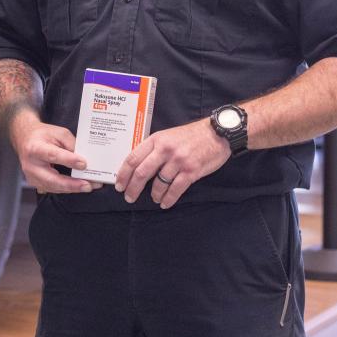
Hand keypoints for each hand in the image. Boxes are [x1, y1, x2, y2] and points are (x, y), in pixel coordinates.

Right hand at [10, 112, 100, 193]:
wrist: (25, 139)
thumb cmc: (42, 135)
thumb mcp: (58, 132)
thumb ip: (71, 144)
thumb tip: (83, 158)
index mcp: (35, 148)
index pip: (52, 155)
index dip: (68, 160)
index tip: (83, 164)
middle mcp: (31, 165)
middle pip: (51, 179)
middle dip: (71, 184)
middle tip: (88, 185)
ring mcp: (31, 176)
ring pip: (54, 187)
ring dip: (72, 188)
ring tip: (88, 186)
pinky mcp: (36, 183)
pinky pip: (53, 188)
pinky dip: (67, 188)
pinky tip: (78, 186)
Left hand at [115, 118, 230, 208]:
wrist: (217, 133)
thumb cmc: (191, 135)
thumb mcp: (168, 135)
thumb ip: (153, 148)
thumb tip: (137, 165)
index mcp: (156, 139)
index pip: (133, 158)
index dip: (123, 173)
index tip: (119, 184)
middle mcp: (165, 149)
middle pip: (142, 172)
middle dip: (133, 187)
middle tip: (129, 197)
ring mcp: (179, 160)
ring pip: (159, 183)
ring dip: (154, 194)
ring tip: (154, 198)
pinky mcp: (192, 171)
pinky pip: (176, 189)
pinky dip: (168, 199)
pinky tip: (165, 203)